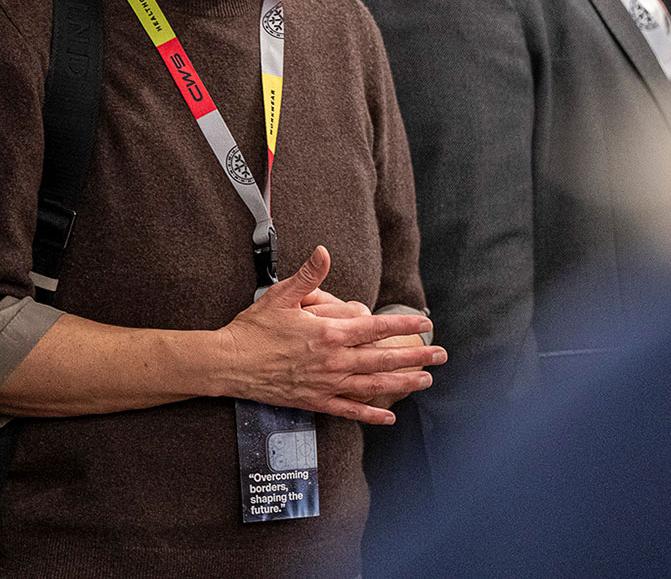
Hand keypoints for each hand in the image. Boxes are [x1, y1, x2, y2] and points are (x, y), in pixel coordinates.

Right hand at [215, 245, 444, 425]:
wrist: (230, 363)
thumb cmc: (254, 328)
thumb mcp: (281, 295)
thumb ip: (308, 275)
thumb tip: (324, 252)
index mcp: (328, 333)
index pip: (374, 328)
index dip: (402, 327)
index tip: (424, 324)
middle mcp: (332, 360)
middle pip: (382, 359)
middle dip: (415, 356)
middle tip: (440, 355)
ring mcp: (325, 383)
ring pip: (372, 386)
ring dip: (401, 383)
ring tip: (424, 381)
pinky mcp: (314, 400)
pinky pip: (348, 410)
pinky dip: (369, 415)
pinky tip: (387, 417)